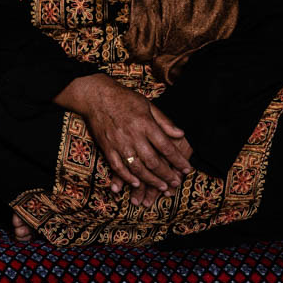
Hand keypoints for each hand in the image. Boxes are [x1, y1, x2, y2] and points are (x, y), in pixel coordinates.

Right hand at [55, 73, 192, 205]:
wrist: (95, 95)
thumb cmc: (123, 98)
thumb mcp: (147, 104)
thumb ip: (164, 121)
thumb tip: (181, 134)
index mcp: (145, 123)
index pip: (166, 147)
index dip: (178, 161)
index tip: (187, 169)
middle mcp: (133, 135)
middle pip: (153, 161)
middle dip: (167, 175)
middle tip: (176, 183)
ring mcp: (119, 143)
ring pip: (137, 168)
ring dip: (150, 180)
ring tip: (161, 187)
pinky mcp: (106, 147)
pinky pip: (117, 167)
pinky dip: (127, 177)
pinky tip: (136, 183)